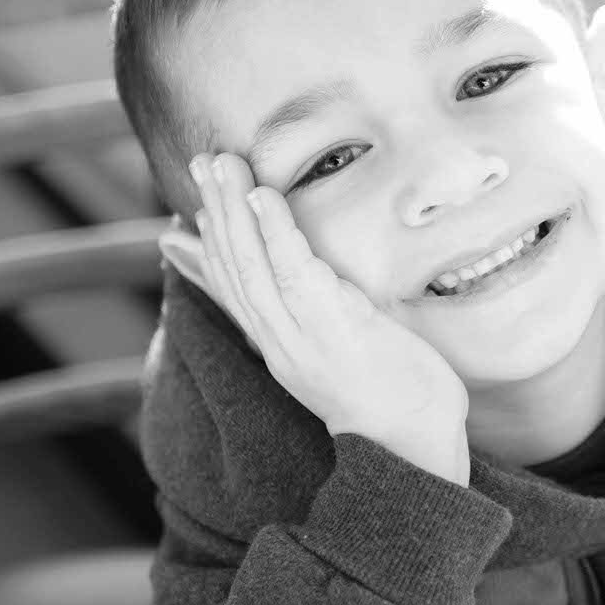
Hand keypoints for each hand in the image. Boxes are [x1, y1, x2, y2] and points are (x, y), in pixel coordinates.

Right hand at [168, 152, 470, 482]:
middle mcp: (278, 340)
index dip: (207, 244)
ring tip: (223, 164)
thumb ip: (306, 317)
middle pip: (234, 267)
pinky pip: (294, 272)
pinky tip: (265, 197)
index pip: (231, 287)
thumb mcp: (333, 352)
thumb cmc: (382, 393)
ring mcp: (300, 334)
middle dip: (216, 209)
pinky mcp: (331, 325)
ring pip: (252, 264)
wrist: (413, 444)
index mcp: (277, 345)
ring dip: (234, 210)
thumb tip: (296, 311)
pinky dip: (275, 233)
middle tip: (204, 159)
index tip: (191, 204)